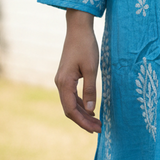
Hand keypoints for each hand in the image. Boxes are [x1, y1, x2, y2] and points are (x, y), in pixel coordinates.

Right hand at [54, 9, 101, 132]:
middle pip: (70, 109)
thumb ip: (90, 90)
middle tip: (99, 129)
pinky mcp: (67, 77)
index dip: (82, 122)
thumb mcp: (92, 69)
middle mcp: (60, 83)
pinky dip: (81, 104)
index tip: (95, 130)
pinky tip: (90, 109)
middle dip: (84, 120)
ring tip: (97, 122)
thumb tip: (90, 110)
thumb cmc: (86, 46)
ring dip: (83, 113)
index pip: (71, 110)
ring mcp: (62, 80)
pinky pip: (72, 95)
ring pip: (71, 103)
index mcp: (64, 83)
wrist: (78, 29)